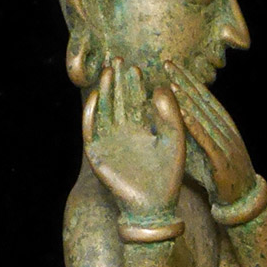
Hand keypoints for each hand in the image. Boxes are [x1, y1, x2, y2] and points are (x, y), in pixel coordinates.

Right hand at [82, 60, 184, 219]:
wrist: (154, 207)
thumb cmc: (168, 178)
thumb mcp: (174, 142)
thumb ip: (171, 116)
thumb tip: (162, 87)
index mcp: (143, 130)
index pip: (136, 102)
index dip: (135, 85)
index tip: (136, 67)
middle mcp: (124, 134)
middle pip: (118, 101)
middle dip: (118, 82)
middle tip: (118, 59)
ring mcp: (109, 143)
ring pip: (104, 111)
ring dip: (105, 92)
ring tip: (109, 72)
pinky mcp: (97, 154)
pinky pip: (91, 129)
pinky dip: (91, 113)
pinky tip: (97, 96)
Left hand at [165, 60, 256, 205]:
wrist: (241, 199)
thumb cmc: (217, 174)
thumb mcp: (201, 149)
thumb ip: (187, 134)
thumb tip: (164, 121)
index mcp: (221, 124)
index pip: (202, 96)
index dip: (186, 79)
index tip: (170, 65)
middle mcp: (224, 128)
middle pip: (203, 100)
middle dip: (184, 81)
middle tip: (167, 63)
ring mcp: (225, 142)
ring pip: (204, 116)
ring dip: (187, 99)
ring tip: (171, 84)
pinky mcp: (222, 159)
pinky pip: (207, 140)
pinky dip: (195, 126)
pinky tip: (182, 115)